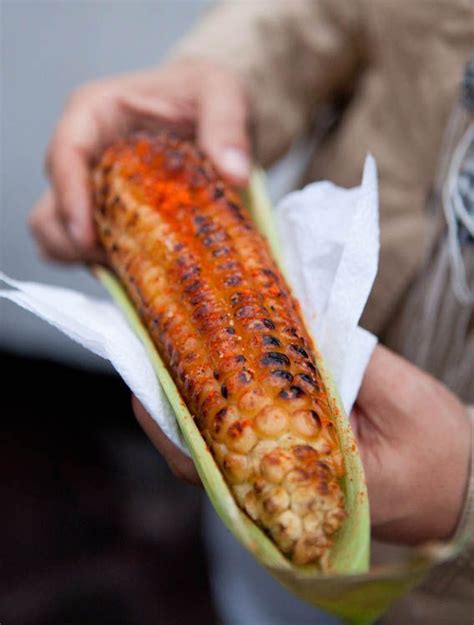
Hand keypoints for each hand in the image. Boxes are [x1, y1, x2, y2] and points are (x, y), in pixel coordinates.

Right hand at [29, 59, 249, 262]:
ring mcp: (94, 189)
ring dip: (87, 259)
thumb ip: (226, 127)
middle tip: (119, 260)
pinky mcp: (111, 216)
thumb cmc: (206, 93)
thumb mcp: (223, 93)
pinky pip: (92, 251)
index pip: (65, 155)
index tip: (88, 237)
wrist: (216, 113)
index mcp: (95, 113)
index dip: (69, 198)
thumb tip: (234, 173)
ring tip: (131, 268)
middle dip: (77, 241)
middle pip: (53, 207)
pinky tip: (142, 269)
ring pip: (61, 234)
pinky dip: (108, 266)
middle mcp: (86, 153)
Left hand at [132, 345, 471, 543]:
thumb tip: (287, 324)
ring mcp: (282, 483)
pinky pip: (239, 440)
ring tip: (175, 349)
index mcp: (306, 492)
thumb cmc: (440, 451)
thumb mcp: (400, 398)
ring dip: (193, 401)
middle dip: (172, 402)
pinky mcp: (290, 466)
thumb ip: (343, 362)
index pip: (215, 466)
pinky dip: (221, 406)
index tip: (150, 377)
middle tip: (154, 346)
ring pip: (215, 449)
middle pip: (202, 456)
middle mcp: (282, 495)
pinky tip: (217, 369)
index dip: (173, 422)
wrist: (462, 489)